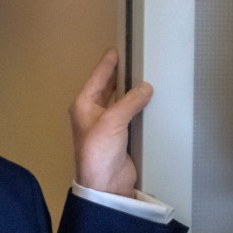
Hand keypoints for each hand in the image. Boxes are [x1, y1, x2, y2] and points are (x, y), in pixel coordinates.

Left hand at [69, 48, 152, 196]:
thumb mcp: (112, 121)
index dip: (106, 64)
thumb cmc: (99, 150)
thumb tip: (146, 87)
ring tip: (144, 74)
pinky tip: (149, 99)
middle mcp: (93, 112)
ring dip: (129, 90)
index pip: (97, 79)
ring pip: (119, 101)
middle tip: (132, 59)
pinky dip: (138, 105)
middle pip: (107, 88)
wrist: (104, 183)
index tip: (115, 50)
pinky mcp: (120, 135)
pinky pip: (130, 114)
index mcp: (83, 106)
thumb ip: (129, 101)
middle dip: (118, 75)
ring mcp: (107, 124)